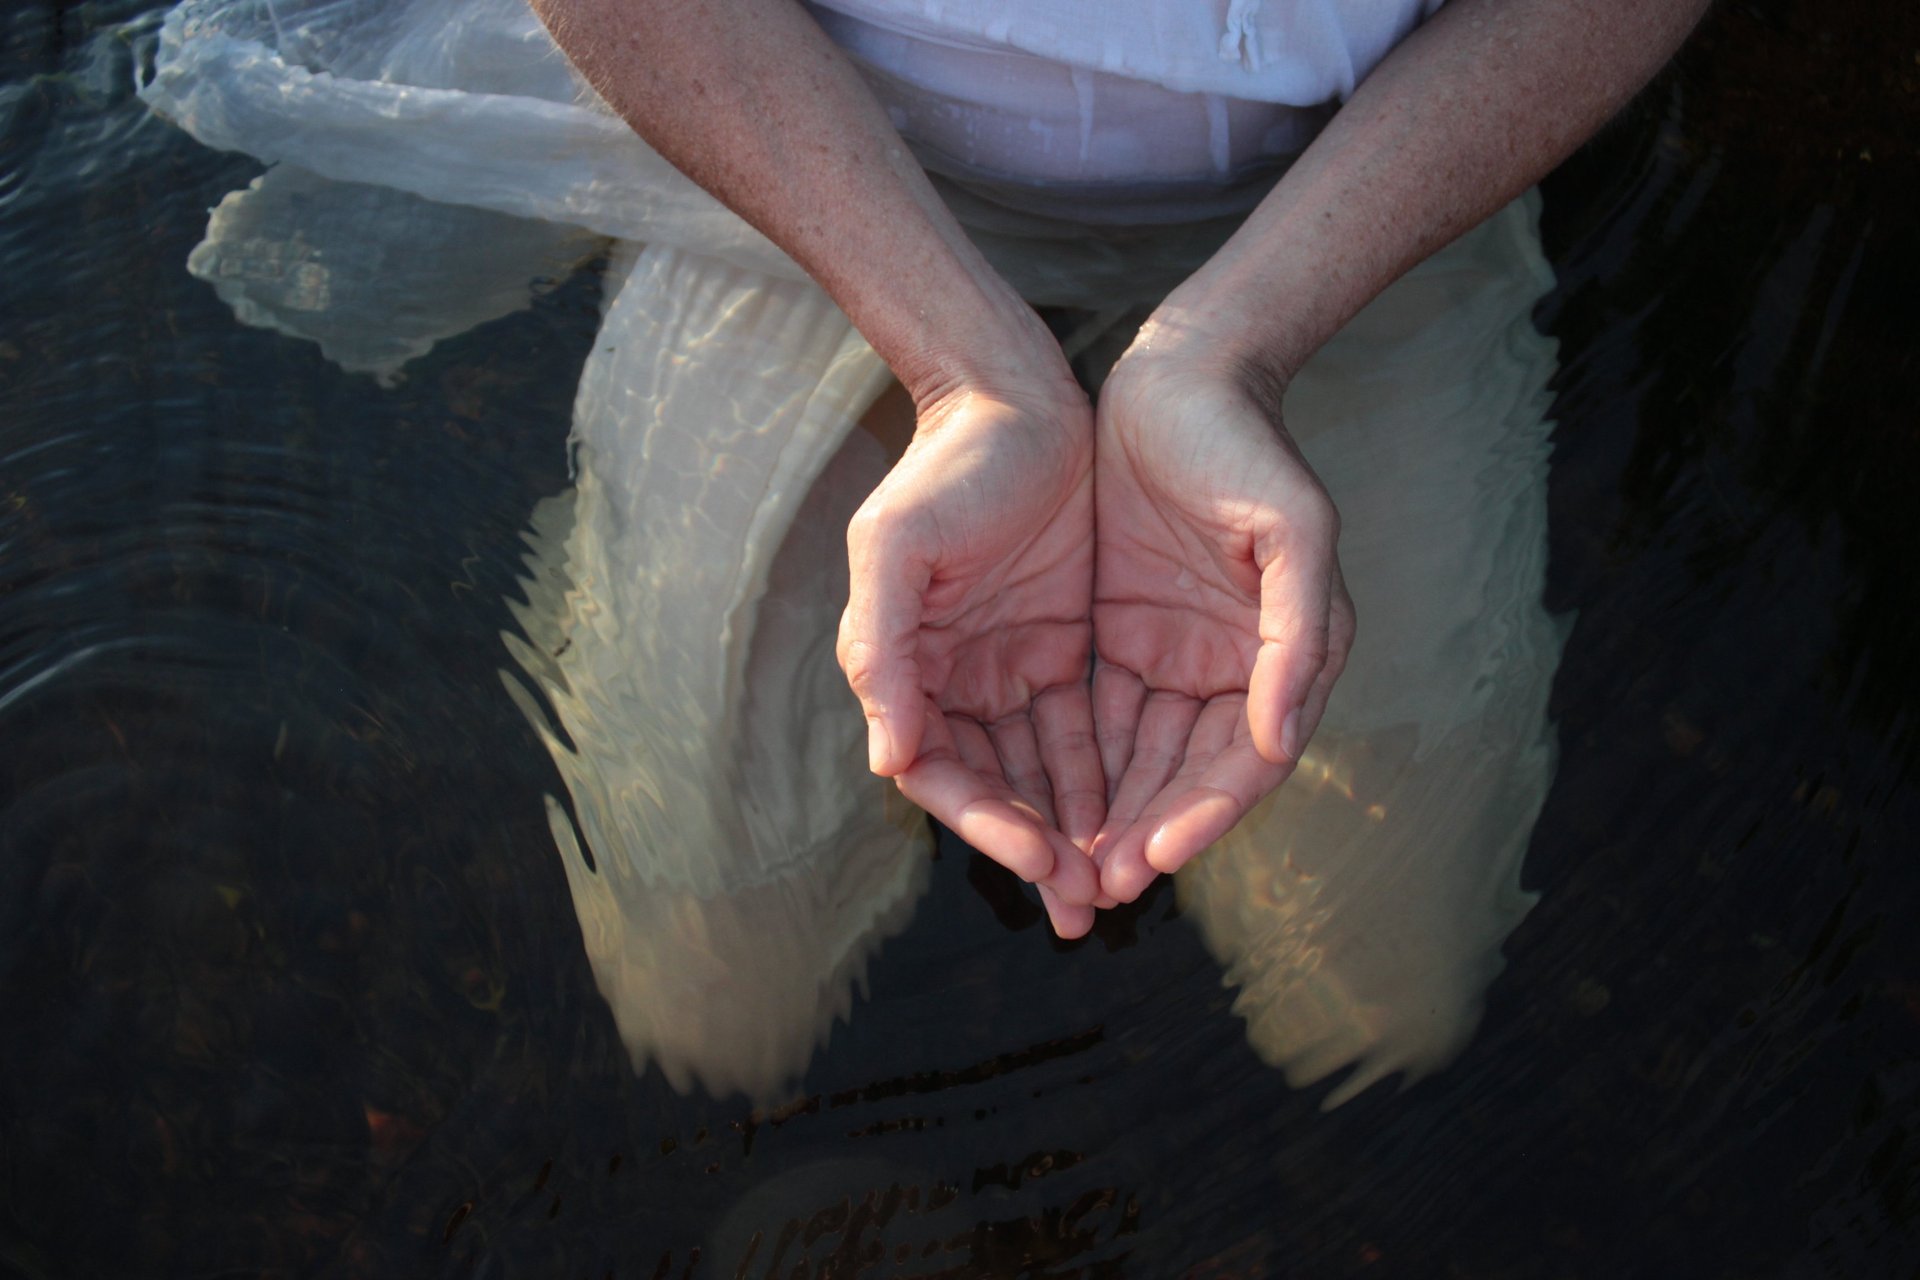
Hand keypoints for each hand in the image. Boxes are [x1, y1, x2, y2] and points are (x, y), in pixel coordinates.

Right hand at [838, 378, 1103, 937]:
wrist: (1016, 397)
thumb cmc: (947, 468)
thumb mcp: (897, 546)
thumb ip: (883, 651)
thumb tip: (890, 758)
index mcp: (908, 668)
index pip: (942, 770)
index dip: (985, 821)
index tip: (1039, 858)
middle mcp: (955, 681)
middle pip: (995, 787)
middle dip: (1039, 847)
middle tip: (1089, 904)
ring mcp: (1011, 668)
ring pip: (1045, 771)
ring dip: (1077, 828)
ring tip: (1119, 885)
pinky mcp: (1065, 648)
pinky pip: (1088, 728)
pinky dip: (1107, 775)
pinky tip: (1141, 818)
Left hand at [1088, 337, 1355, 903]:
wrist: (1181, 373)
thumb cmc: (1247, 443)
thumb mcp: (1294, 526)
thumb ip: (1296, 635)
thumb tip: (1279, 741)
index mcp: (1288, 656)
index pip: (1247, 762)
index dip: (1205, 815)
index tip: (1157, 857)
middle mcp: (1236, 669)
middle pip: (1190, 776)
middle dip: (1149, 834)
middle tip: (1099, 887)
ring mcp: (1176, 654)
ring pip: (1142, 759)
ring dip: (1112, 815)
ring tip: (1068, 870)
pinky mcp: (1124, 635)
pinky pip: (1100, 717)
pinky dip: (1079, 765)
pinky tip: (1044, 807)